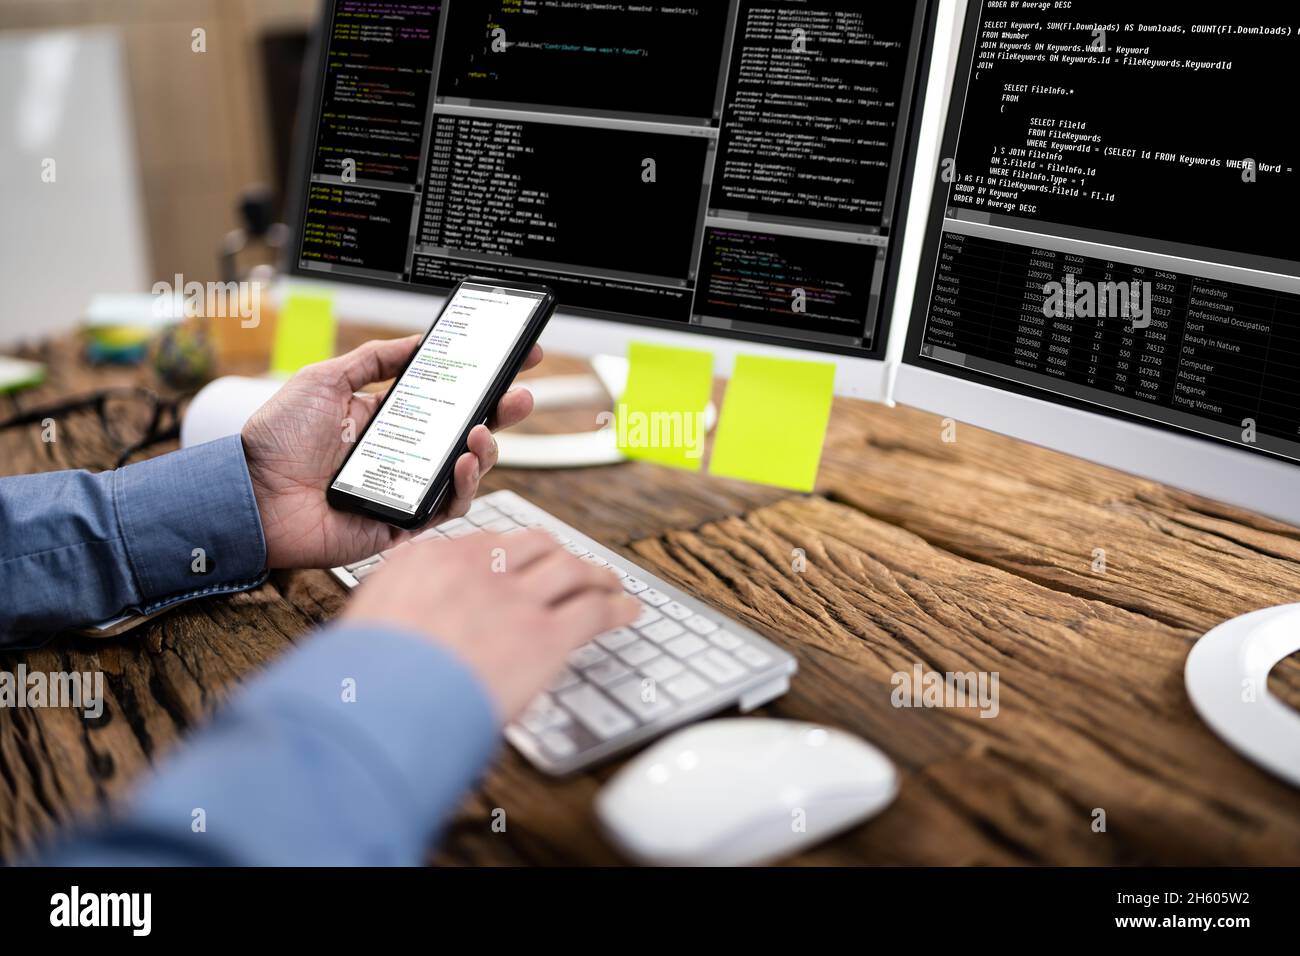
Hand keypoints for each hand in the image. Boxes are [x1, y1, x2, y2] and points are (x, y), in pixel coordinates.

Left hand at [242, 336, 541, 568]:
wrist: (248, 494)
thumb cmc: (276, 441)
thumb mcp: (325, 380)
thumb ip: (373, 360)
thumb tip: (416, 342)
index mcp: (387, 419)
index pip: (446, 398)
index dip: (481, 381)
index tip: (514, 358)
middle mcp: (402, 454)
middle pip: (467, 434)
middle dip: (501, 414)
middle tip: (520, 396)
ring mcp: (405, 488)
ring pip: (465, 471)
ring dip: (485, 450)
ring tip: (480, 432)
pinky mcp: (402, 522)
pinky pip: (447, 507)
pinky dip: (463, 486)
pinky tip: (462, 463)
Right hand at [341, 531, 639, 719]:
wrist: (380, 704)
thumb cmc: (369, 681)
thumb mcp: (371, 624)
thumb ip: (403, 610)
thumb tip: (419, 625)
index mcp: (429, 560)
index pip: (486, 542)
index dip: (513, 553)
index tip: (523, 562)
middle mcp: (476, 570)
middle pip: (534, 545)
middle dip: (558, 555)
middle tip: (573, 567)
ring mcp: (513, 599)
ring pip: (571, 569)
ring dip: (595, 575)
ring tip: (609, 583)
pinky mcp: (544, 635)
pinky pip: (594, 609)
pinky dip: (616, 607)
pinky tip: (627, 611)